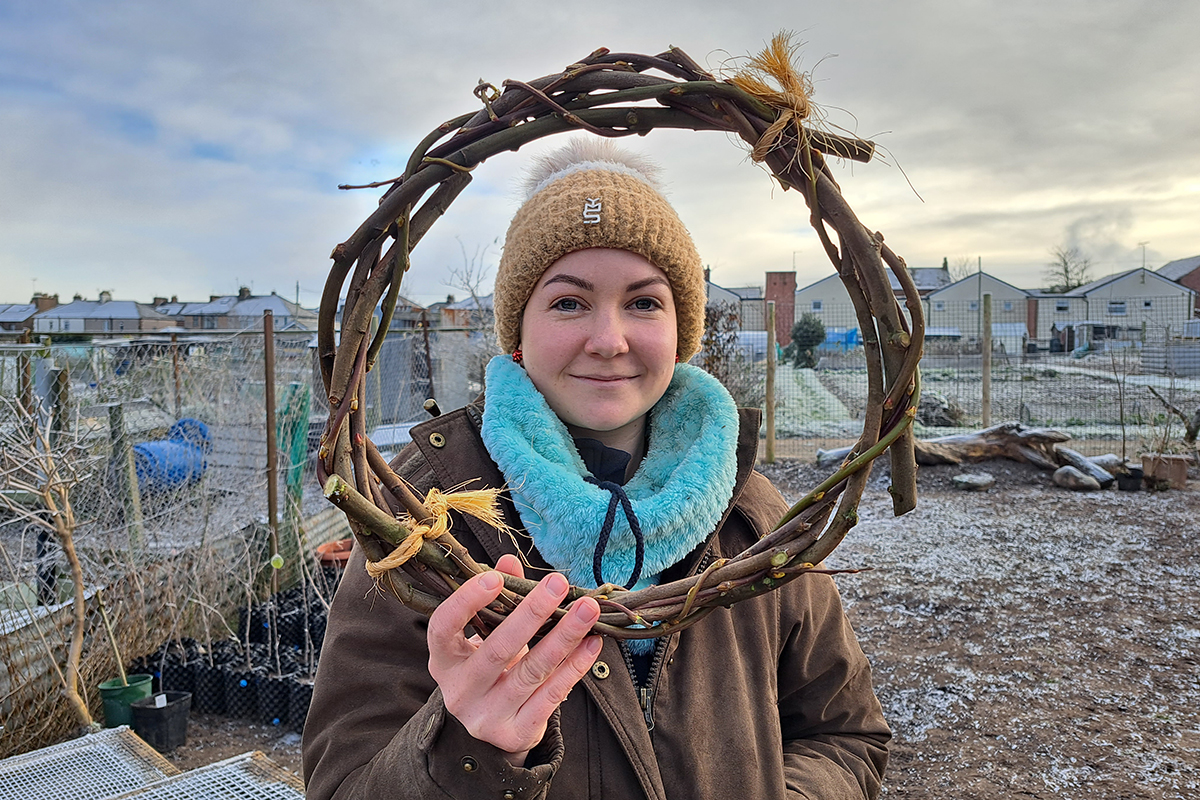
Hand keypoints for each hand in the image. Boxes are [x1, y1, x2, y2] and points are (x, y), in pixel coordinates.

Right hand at [427, 553, 602, 765]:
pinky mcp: (515, 734)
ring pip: (532, 671)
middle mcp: (459, 691)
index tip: (495, 578)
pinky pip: (552, 696)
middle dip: (532, 613)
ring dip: (564, 637)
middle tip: (558, 584)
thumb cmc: (489, 668)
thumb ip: (498, 599)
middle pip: (498, 649)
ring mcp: (486, 716)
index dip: (466, 602)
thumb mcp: (485, 636)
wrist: (493, 728)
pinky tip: (592, 643)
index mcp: (444, 661)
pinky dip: (575, 667)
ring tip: (588, 610)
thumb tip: (510, 561)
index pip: (443, 628)